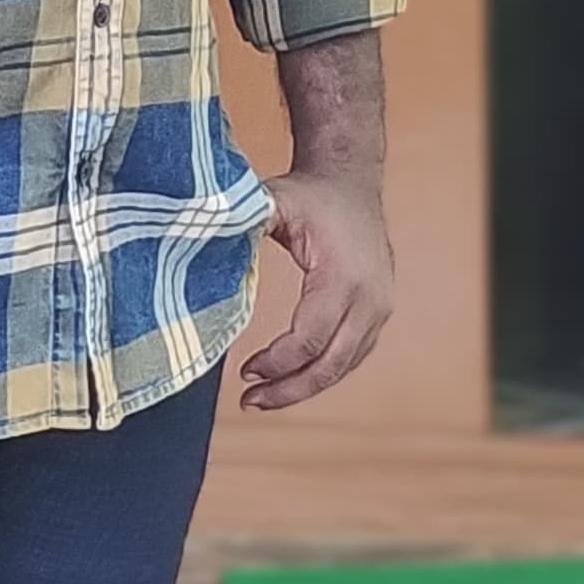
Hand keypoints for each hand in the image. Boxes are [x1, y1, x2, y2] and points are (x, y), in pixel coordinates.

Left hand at [240, 173, 393, 411]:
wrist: (352, 181)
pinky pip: (352, 356)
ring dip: (303, 387)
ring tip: (263, 398)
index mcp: (344, 277)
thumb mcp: (276, 200)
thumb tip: (204, 235)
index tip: (244, 372)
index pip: (309, 339)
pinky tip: (291, 379)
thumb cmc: (313, 194)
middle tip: (250, 402)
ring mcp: (379, 309)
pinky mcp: (378, 313)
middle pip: (330, 365)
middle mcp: (371, 299)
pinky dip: (322, 373)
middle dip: (289, 390)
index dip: (276, 363)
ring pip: (343, 367)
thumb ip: (244, 219)